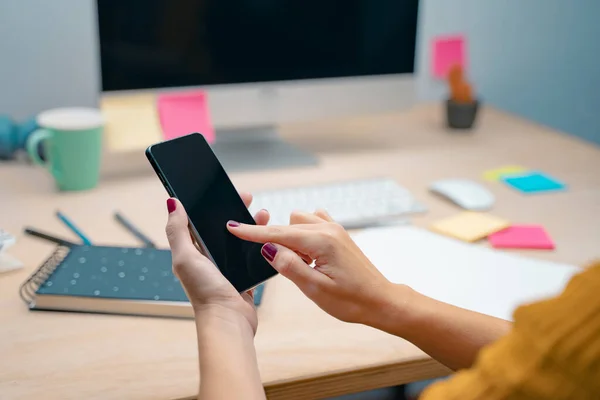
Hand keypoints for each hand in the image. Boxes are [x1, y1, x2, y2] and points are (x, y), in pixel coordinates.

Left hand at [165, 193, 268, 333]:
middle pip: (223, 227)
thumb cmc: (204, 291)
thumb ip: (177, 231)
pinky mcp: (244, 275)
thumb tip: (172, 202)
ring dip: (251, 224)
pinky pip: (254, 254)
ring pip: (241, 239)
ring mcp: (227, 267)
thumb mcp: (185, 257)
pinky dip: (262, 242)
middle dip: (235, 210)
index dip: (210, 204)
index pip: (199, 221)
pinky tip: (270, 234)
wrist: (229, 321)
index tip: (222, 190)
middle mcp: (209, 258)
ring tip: (263, 213)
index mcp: (193, 252)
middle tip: (248, 197)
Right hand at [227, 210, 401, 325]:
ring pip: (298, 222)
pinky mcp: (338, 233)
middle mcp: (328, 229)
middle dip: (273, 240)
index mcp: (321, 241)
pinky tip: (307, 254)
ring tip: (300, 265)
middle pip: (286, 227)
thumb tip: (268, 248)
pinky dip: (302, 234)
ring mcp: (334, 228)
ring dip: (290, 238)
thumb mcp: (315, 289)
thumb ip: (289, 266)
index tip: (232, 227)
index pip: (278, 233)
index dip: (252, 232)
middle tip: (277, 265)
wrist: (380, 300)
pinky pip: (311, 223)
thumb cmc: (351, 300)